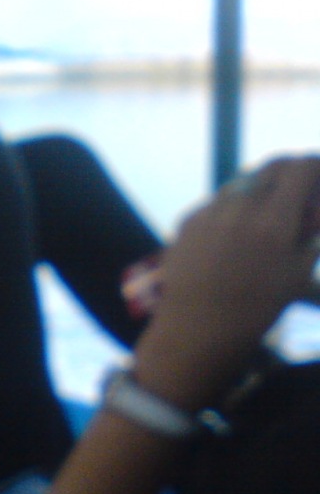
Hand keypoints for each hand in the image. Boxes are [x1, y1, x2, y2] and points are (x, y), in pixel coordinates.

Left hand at [142, 156, 319, 400]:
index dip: (315, 167)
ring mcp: (209, 210)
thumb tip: (309, 213)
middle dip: (292, 171)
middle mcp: (240, 207)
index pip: (300, 168)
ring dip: (262, 188)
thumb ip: (308, 235)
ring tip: (269, 215)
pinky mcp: (187, 219)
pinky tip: (236, 233)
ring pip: (243, 181)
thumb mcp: (298, 273)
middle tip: (301, 192)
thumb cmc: (257, 307)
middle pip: (272, 166)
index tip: (318, 179)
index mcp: (273, 220)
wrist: (197, 327)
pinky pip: (218, 201)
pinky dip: (235, 206)